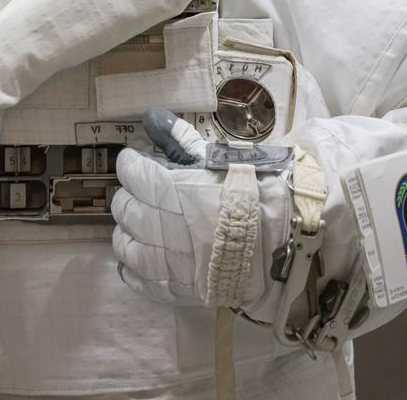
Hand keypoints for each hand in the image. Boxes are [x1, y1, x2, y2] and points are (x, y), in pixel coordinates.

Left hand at [111, 114, 290, 318]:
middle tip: (142, 193)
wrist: (281, 241)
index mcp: (168, 189)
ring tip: (140, 226)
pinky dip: (133, 268)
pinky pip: (137, 278)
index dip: (132, 164)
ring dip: (127, 231)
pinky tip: (139, 259)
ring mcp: (164, 260)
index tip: (138, 162)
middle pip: (124, 207)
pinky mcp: (173, 287)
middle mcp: (159, 224)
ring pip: (124, 244)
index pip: (131, 172)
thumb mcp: (215, 160)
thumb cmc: (250, 195)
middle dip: (130, 195)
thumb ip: (179, 141)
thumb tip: (152, 118)